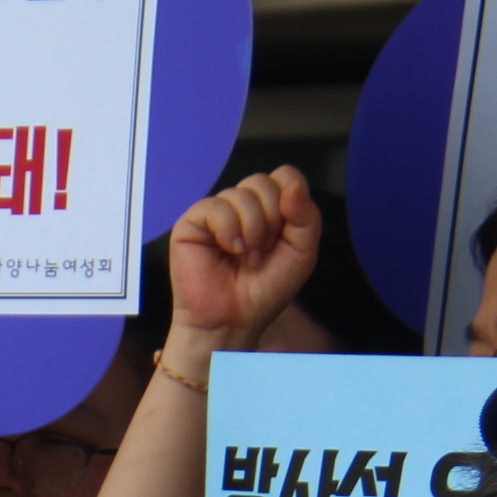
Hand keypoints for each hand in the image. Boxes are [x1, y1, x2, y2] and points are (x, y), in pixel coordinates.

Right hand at [170, 166, 320, 349]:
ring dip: (251, 229)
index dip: (290, 202)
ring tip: (245, 255)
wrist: (233, 320)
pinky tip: (228, 249)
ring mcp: (216, 214)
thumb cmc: (265, 291)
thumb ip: (306, 216)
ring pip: (239, 193)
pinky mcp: (191, 225)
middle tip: (262, 251)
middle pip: (263, 181)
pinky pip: (214, 206)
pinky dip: (227, 229)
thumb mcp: (302, 252)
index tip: (283, 236)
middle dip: (270, 218)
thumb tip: (291, 184)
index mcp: (269, 208)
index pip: (284, 176)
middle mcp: (242, 207)